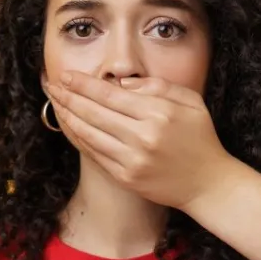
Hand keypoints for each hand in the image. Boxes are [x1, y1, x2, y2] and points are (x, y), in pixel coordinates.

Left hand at [47, 71, 234, 209]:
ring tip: (55, 103)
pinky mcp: (126, 177)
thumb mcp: (191, 101)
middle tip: (51, 85)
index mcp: (159, 113)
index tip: (67, 75)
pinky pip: (95, 154)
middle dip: (69, 96)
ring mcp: (132, 160)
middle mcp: (143, 137)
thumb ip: (158, 86)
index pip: (111, 94)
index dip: (84, 84)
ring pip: (89, 134)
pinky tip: (69, 125)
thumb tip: (122, 82)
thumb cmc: (201, 138)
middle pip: (94, 112)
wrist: (208, 184)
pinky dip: (78, 138)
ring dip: (67, 116)